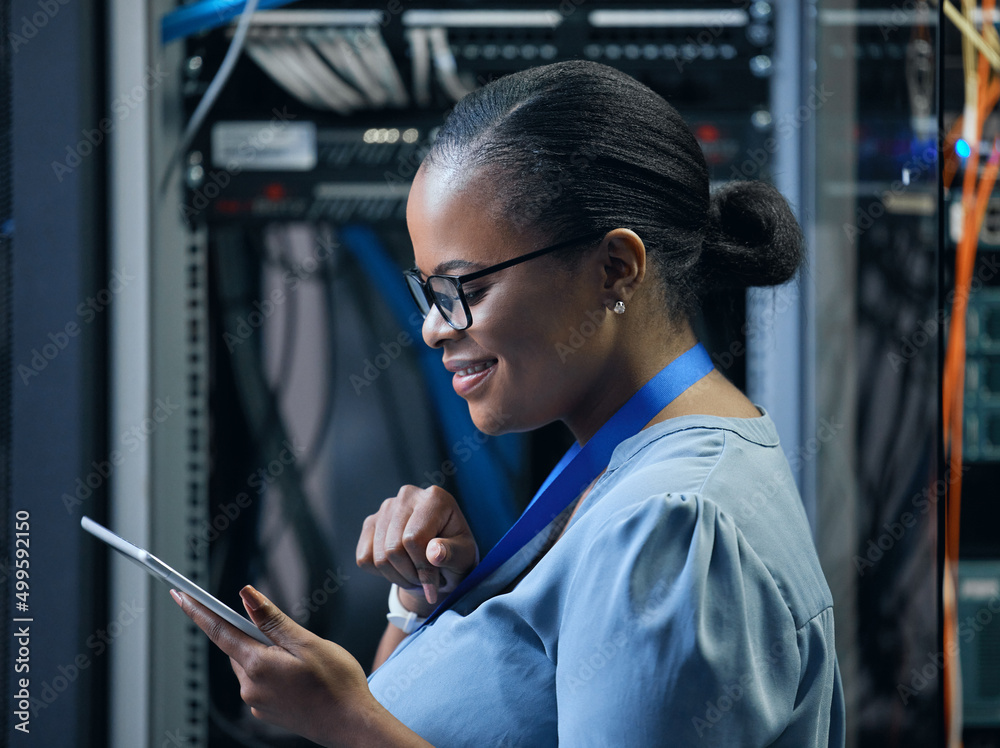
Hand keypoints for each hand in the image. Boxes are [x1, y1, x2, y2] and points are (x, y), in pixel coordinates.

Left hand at [174, 585, 378, 747]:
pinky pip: (260, 682)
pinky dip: (272, 671)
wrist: (351, 725)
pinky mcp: (266, 712)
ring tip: (302, 659)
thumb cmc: (337, 684)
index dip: (197, 610)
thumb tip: (246, 596)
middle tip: (288, 635)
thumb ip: (273, 620)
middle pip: (237, 647)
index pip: (219, 631)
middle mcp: (250, 687)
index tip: (180, 594)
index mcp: (258, 665)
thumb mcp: (307, 643)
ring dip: (265, 653)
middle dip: (254, 633)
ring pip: (250, 664)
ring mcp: (257, 703)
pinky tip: (300, 675)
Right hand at [356, 485, 478, 611]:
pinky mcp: (371, 522)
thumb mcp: (464, 556)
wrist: (441, 557)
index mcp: (435, 498)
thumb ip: (452, 554)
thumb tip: (434, 553)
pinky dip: (381, 572)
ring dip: (397, 577)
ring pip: (379, 557)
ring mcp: (386, 507)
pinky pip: (364, 558)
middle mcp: (408, 495)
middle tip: (424, 581)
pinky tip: (400, 567)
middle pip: (394, 549)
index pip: (414, 539)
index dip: (422, 568)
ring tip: (415, 575)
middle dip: (410, 575)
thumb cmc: (456, 554)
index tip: (433, 583)